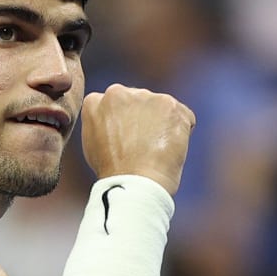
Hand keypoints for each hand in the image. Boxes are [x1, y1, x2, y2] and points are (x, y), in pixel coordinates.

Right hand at [79, 84, 195, 195]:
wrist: (135, 183)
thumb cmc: (114, 172)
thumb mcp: (93, 143)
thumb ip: (103, 123)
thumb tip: (117, 120)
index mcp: (95, 102)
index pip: (115, 106)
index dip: (123, 125)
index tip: (125, 143)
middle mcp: (118, 92)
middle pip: (138, 103)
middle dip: (144, 119)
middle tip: (142, 148)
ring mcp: (145, 97)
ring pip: (161, 108)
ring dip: (163, 125)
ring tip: (155, 151)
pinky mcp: (171, 105)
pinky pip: (183, 117)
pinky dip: (182, 132)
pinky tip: (169, 150)